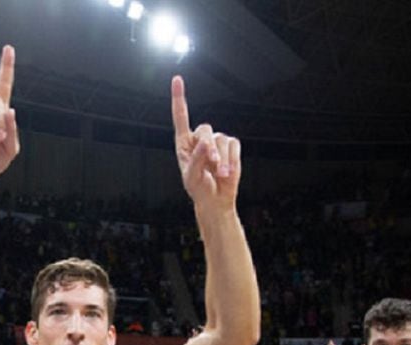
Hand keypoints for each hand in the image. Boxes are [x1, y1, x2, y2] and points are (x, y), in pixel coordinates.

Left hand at [171, 77, 240, 209]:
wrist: (215, 199)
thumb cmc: (199, 188)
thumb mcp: (192, 177)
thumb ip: (197, 160)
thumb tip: (205, 144)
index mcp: (184, 144)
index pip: (181, 117)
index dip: (179, 98)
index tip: (177, 80)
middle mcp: (200, 139)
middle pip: (205, 129)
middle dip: (209, 146)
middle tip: (211, 162)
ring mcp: (216, 142)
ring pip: (221, 140)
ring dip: (221, 158)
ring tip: (219, 174)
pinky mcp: (231, 147)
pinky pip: (233, 146)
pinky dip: (231, 159)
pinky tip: (227, 171)